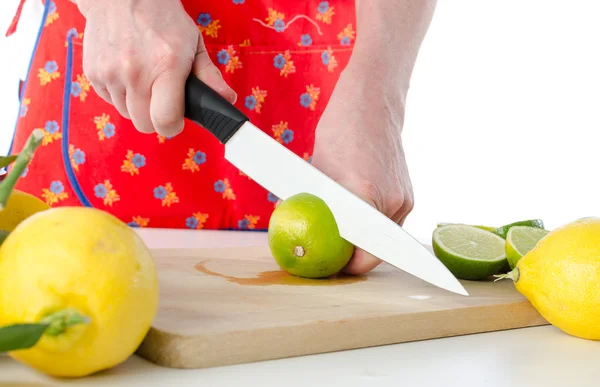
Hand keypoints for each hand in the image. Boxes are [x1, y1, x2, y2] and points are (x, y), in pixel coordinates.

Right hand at [77, 0, 236, 136]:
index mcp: (166, 67)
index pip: (165, 121)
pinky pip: (110, 101)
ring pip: (127, 114)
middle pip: (144, 125)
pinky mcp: (93, 73)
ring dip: (138, 105)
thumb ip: (209, 76)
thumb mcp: (193, 43)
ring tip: (144, 80)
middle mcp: (135, 72)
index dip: (173, 125)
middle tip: (162, 98)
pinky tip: (128, 73)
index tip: (176, 118)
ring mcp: (110, 73)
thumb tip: (227, 101)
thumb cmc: (161, 18)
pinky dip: (120, 94)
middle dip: (156, 117)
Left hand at [310, 66, 413, 274]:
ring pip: (384, 237)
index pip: (365, 253)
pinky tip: (355, 215)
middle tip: (330, 255)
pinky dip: (372, 225)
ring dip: (363, 240)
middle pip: (376, 249)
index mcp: (367, 195)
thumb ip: (313, 204)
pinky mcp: (408, 194)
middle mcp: (393, 201)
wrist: (373, 104)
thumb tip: (294, 227)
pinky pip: (389, 222)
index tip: (332, 269)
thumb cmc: (341, 131)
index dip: (347, 267)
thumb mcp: (316, 171)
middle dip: (353, 256)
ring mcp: (405, 199)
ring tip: (341, 233)